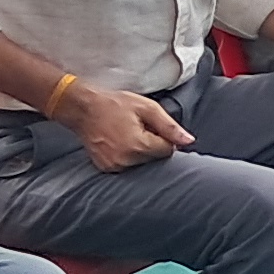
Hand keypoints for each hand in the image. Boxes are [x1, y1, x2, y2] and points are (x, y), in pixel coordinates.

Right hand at [59, 81, 190, 172]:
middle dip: (153, 144)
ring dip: (141, 151)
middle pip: (155, 158)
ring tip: (127, 134)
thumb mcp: (148, 108)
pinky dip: (128, 156)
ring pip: (142, 163)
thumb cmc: (116, 104)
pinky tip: (119, 142)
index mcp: (138, 145)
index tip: (153, 127)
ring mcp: (113, 166)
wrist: (83, 108)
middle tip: (139, 128)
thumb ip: (170, 127)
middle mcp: (125, 161)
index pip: (167, 150)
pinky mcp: (105, 168)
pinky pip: (127, 165)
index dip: (165, 138)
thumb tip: (189, 141)